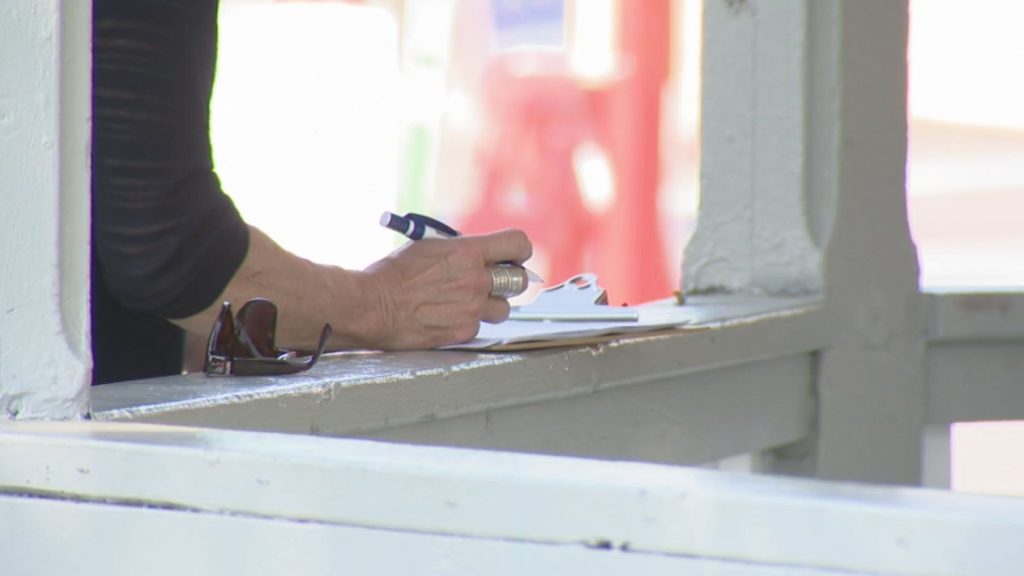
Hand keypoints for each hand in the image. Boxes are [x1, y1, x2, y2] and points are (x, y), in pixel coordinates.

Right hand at [362, 229, 531, 348]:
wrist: (373, 306)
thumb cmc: (393, 274)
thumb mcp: (428, 246)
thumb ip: (459, 250)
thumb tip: (476, 254)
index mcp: (468, 252)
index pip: (517, 244)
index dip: (518, 251)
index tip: (513, 256)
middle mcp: (476, 280)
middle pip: (519, 280)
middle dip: (508, 280)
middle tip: (493, 282)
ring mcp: (472, 308)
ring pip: (503, 309)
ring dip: (491, 305)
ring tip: (467, 302)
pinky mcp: (463, 331)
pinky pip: (479, 327)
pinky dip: (468, 322)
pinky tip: (448, 317)